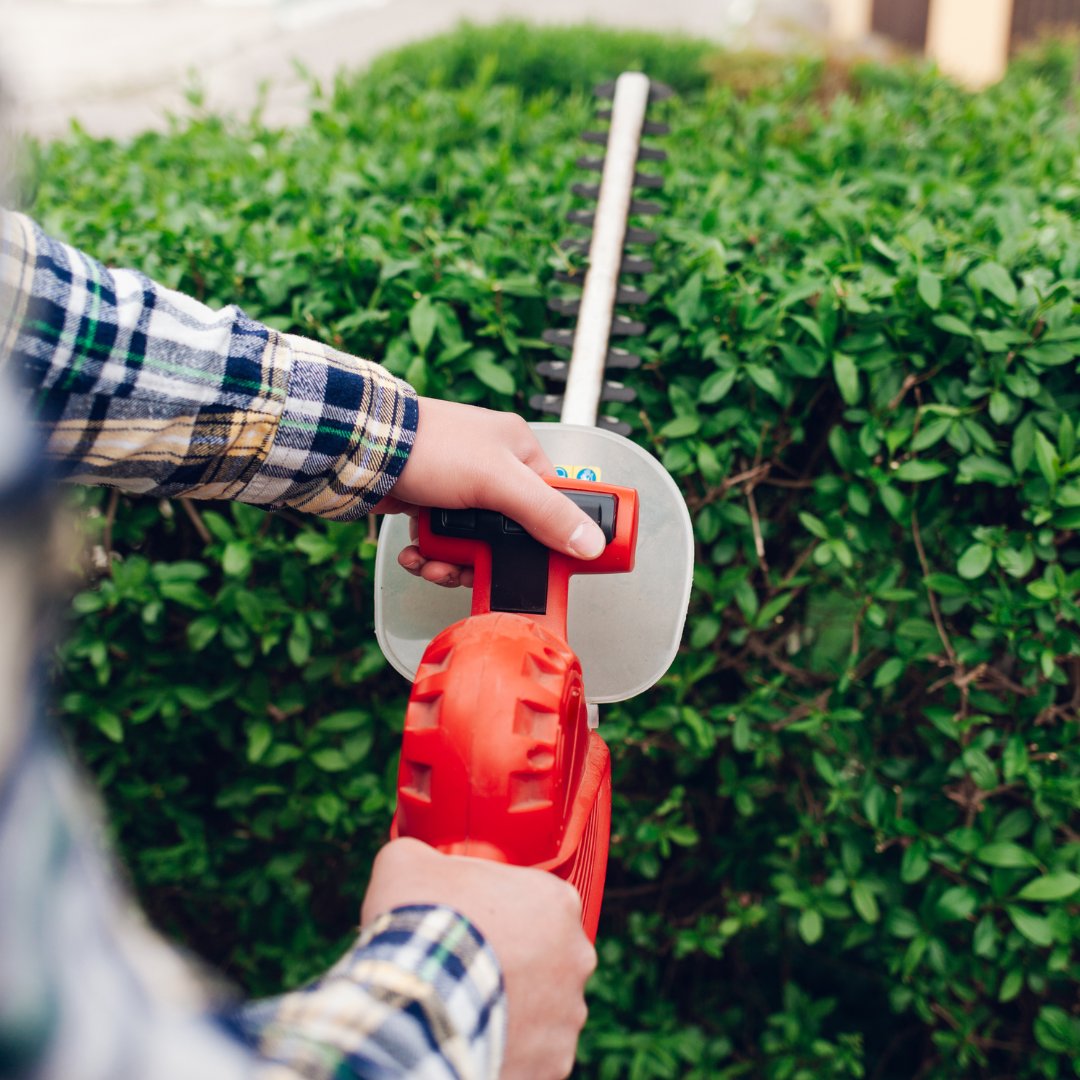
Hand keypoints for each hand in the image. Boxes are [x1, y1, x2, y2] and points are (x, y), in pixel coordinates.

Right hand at [361, 838, 595, 1079]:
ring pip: (544, 1007)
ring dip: (513, 1007)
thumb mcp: (410, 862)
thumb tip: (413, 856)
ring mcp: (569, 1013)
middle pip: (547, 955)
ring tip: (466, 1005)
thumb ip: (424, 855)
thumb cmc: (422, 924)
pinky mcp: (554, 1062)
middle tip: (469, 964)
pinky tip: (473, 1036)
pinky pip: (534, 1052)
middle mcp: (576, 955)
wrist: (416, 1000)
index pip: (538, 901)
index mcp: (557, 900)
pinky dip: (508, 1047)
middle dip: (515, 961)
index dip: (501, 910)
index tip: (474, 920)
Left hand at [372, 398, 606, 586]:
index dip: (554, 537)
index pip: (554, 502)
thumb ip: (545, 514)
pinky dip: (431, 556)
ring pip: (474, 544)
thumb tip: (591, 542)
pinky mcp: (430, 505)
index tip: (550, 567)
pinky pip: (444, 543)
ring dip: (454, 563)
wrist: (361, 449)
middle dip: (488, 560)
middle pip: (510, 534)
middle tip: (473, 570)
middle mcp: (492, 469)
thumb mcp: (498, 481)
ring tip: (436, 565)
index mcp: (518, 451)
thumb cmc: (430, 447)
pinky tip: (418, 556)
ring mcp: (459, 489)